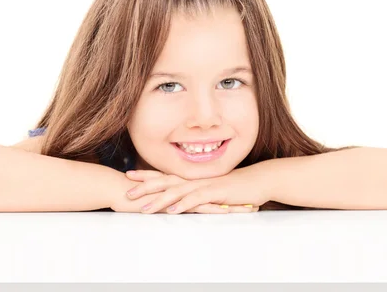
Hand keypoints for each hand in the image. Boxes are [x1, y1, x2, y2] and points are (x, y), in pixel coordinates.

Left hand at [124, 164, 270, 213]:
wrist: (258, 181)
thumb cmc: (235, 186)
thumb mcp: (212, 188)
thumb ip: (197, 190)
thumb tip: (183, 196)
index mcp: (192, 177)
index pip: (165, 175)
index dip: (147, 175)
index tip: (129, 175)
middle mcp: (194, 179)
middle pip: (165, 182)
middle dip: (146, 188)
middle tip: (127, 193)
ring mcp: (204, 185)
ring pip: (177, 192)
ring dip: (160, 200)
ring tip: (144, 208)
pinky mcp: (215, 193)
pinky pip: (196, 199)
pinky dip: (183, 205)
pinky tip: (173, 211)